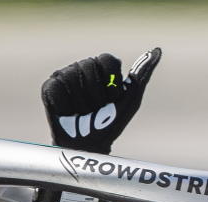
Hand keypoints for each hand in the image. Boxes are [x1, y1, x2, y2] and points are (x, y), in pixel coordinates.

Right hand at [41, 48, 160, 153]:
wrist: (89, 146)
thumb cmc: (111, 123)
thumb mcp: (131, 99)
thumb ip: (142, 73)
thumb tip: (158, 50)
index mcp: (101, 66)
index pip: (107, 59)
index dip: (112, 83)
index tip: (112, 99)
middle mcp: (82, 67)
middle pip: (89, 65)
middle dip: (97, 94)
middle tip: (96, 109)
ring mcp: (64, 75)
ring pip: (73, 76)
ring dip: (81, 101)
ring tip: (82, 112)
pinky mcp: (49, 87)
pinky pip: (58, 87)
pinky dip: (66, 104)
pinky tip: (69, 112)